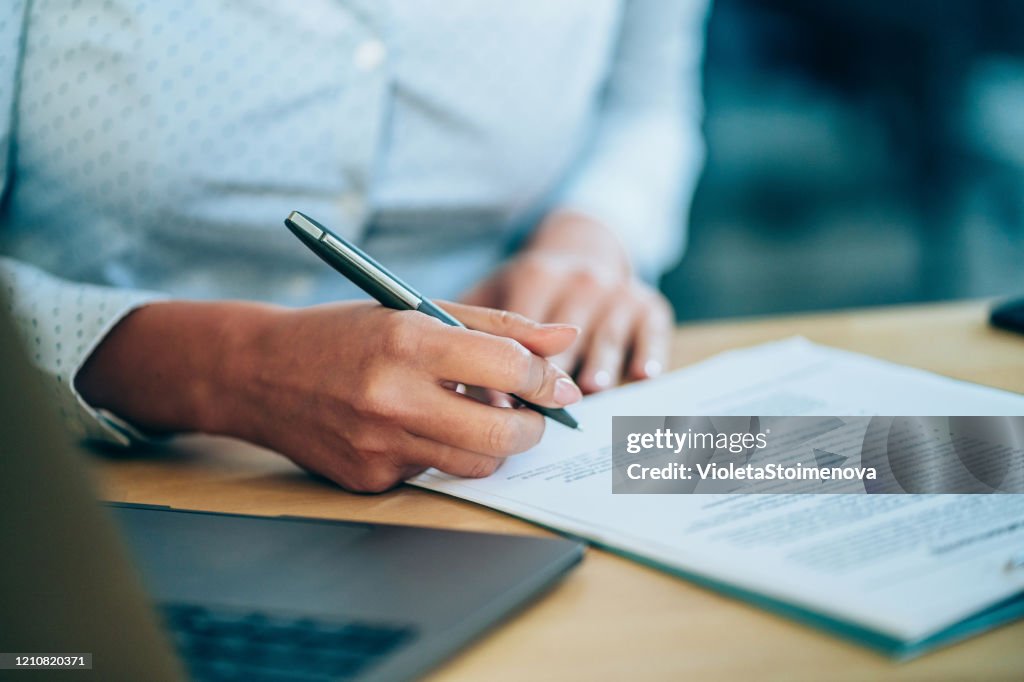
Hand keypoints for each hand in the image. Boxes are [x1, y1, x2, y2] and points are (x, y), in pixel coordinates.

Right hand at [76, 300, 581, 491]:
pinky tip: (412, 428)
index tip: (557, 384)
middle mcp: (393, 398)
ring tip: (475, 416)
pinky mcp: (367, 479)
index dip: (547, 378)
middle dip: (534, 428)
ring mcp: (378, 446)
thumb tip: (565, 341)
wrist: (258, 373)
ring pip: (475, 465)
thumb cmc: (345, 334)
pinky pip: (431, 475)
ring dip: (492, 446)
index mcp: (408, 342)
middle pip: (502, 435)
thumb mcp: (417, 311)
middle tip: (532, 415)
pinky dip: (438, 453)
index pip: (509, 368)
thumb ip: (497, 327)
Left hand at [463, 211, 672, 393]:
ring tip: (593, 388)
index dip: (513, 368)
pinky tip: (643, 374)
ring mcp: (617, 291)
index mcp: (536, 276)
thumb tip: (465, 395)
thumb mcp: (494, 293)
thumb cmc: (526, 288)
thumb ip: (475, 337)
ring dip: (601, 362)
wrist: (583, 249)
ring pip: (608, 334)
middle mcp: (580, 280)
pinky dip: (650, 352)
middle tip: (544, 408)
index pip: (524, 327)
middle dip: (555, 374)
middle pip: (568, 336)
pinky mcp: (649, 304)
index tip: (501, 403)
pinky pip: (652, 331)